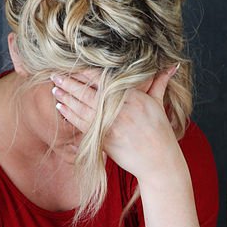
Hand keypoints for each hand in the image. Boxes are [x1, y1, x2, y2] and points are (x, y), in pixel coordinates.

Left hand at [50, 65, 181, 180]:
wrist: (158, 161)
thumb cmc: (160, 132)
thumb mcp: (159, 104)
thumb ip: (159, 83)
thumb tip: (172, 65)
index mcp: (132, 96)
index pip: (102, 78)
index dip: (84, 72)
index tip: (72, 67)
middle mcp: (119, 108)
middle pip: (87, 91)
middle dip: (68, 82)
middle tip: (54, 74)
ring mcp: (110, 123)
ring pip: (81, 106)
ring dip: (65, 96)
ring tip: (55, 88)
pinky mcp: (103, 138)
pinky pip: (80, 122)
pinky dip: (69, 113)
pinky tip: (61, 106)